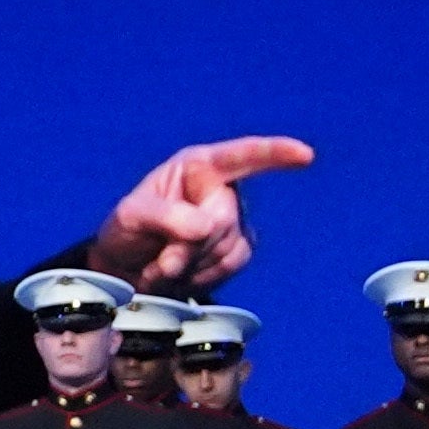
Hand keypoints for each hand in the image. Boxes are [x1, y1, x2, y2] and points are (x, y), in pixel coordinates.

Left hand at [82, 135, 315, 292]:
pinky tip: (183, 272)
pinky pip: (231, 264)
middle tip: (158, 258)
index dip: (274, 153)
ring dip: (191, 263)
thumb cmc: (126, 232)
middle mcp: (221, 189)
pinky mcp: (238, 248)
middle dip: (187, 245)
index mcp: (196, 166)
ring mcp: (233, 220)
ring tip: (162, 263)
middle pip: (222, 220)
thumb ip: (164, 216)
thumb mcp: (130, 216)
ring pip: (227, 246)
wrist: (127, 270)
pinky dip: (203, 274)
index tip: (303, 154)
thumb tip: (205, 228)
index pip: (240, 156)